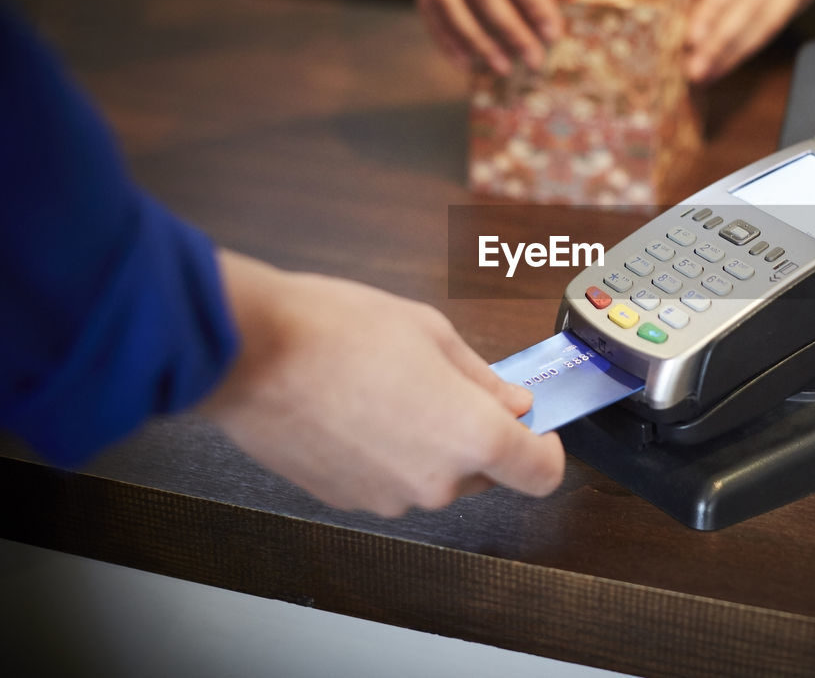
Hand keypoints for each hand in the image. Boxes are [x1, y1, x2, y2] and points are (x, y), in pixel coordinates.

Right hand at [199, 251, 563, 516]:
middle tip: (449, 385)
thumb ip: (482, 377)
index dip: (546, 449)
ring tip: (393, 388)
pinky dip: (388, 453)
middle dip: (480, 436)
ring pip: (434, 478)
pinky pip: (389, 480)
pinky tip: (360, 408)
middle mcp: (435, 481)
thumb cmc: (338, 331)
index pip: (541, 473)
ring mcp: (388, 497)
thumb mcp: (431, 332)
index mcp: (471, 436)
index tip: (536, 425)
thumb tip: (512, 401)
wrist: (251, 353)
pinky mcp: (347, 499)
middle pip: (486, 474)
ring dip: (429, 444)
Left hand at [645, 0, 814, 82]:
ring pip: (766, 24)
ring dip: (736, 54)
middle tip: (694, 69)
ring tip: (707, 74)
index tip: (692, 34)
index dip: (714, 8)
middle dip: (721, 42)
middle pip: (750, 7)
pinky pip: (775, 27)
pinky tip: (727, 64)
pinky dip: (750, 48)